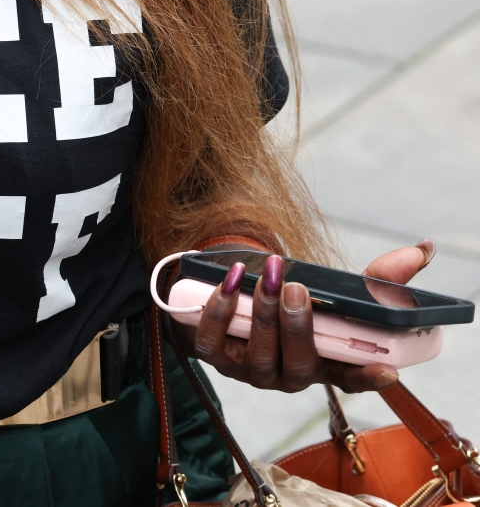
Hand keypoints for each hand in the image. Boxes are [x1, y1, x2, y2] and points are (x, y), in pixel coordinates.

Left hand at [175, 240, 434, 392]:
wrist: (237, 296)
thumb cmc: (294, 298)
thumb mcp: (335, 289)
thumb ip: (376, 277)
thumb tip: (418, 252)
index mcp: (323, 363)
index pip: (350, 378)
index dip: (367, 378)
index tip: (388, 371)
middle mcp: (288, 374)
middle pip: (298, 365)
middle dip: (298, 328)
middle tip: (297, 289)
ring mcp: (249, 370)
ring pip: (258, 356)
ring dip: (262, 315)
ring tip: (265, 276)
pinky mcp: (214, 356)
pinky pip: (212, 342)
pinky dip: (219, 312)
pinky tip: (230, 282)